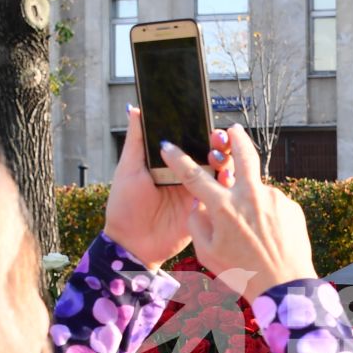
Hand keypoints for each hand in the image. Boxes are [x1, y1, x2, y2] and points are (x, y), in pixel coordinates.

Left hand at [103, 105, 218, 269]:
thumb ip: (136, 140)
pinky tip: (226, 180)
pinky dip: (227, 186)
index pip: (192, 141)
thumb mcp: (129, 169)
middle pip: (210, 154)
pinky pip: (221, 196)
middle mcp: (187, 175)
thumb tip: (136, 109)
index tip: (209, 124)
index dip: (203, 131)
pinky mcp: (204, 210)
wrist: (131, 243)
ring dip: (225, 162)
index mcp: (171, 162)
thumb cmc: (125, 205)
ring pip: (220, 172)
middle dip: (219, 144)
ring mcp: (197, 192)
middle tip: (217, 140)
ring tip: (220, 161)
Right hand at [161, 124, 316, 300]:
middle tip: (232, 129)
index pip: (194, 176)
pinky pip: (273, 205)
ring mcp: (274, 198)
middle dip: (236, 137)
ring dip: (252, 203)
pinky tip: (269, 237)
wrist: (284, 286)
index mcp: (224, 207)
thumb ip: (197, 222)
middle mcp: (250, 195)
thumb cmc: (242, 273)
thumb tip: (199, 202)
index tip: (168, 146)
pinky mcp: (291, 206)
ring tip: (254, 234)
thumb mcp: (207, 253)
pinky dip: (267, 216)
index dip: (178, 159)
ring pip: (257, 192)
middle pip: (243, 154)